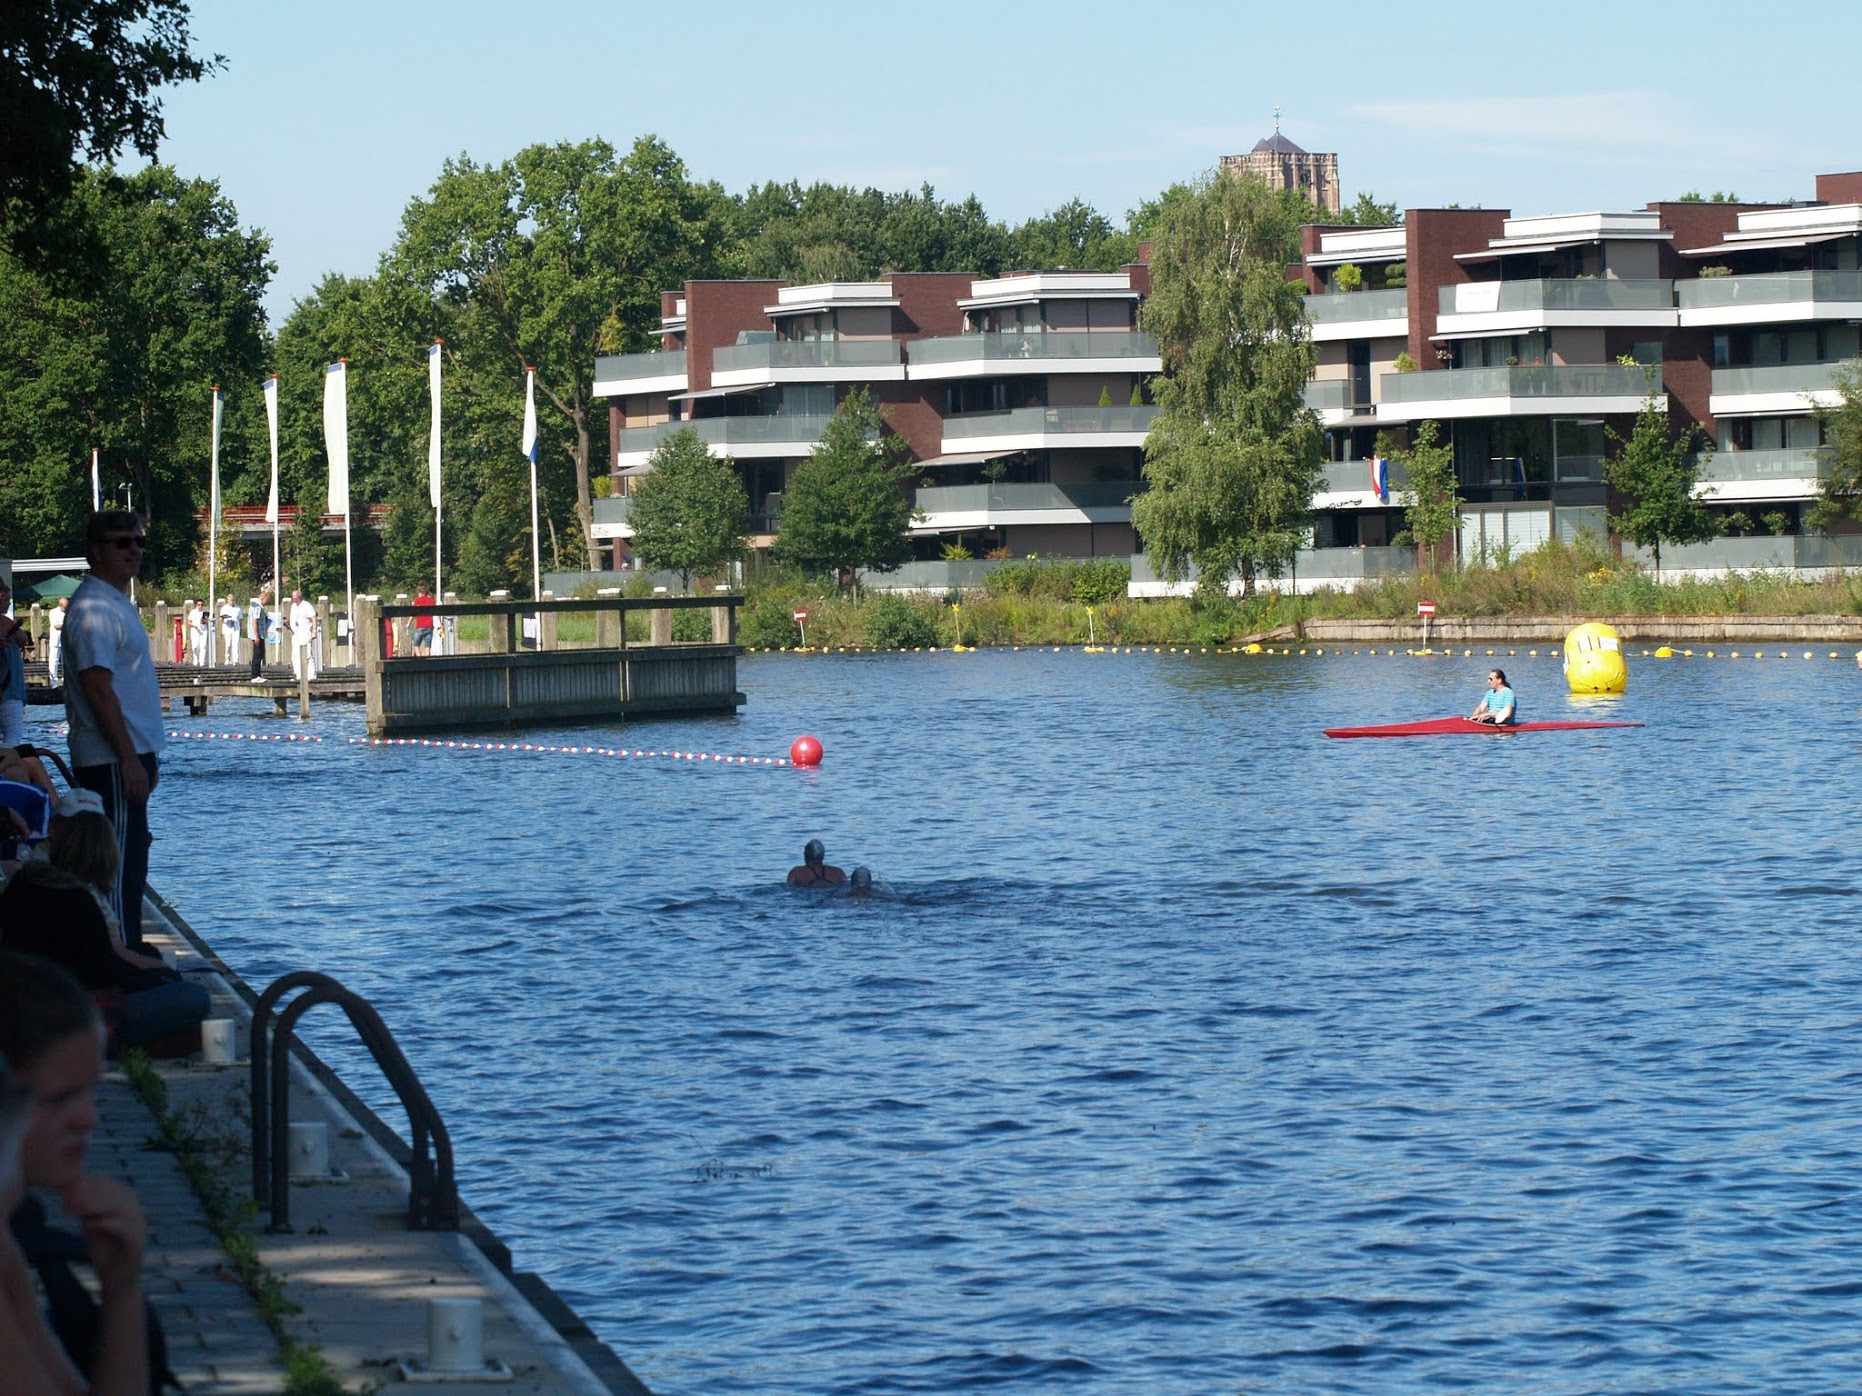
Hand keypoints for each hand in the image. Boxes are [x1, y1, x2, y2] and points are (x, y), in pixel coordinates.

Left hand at [62, 1176, 146, 1294]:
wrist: (117, 1280)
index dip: (85, 1184)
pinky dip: (104, 1223)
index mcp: (125, 1203)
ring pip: (119, 1205)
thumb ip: (86, 1210)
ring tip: (75, 1212)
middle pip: (113, 1191)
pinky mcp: (137, 1242)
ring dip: (94, 1206)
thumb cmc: (105, 1252)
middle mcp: (135, 1210)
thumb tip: (70, 1192)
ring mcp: (139, 1225)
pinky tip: (88, 1226)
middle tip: (67, 1202)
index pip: (107, 1183)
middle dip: (87, 1194)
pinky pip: (123, 1226)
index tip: (64, 1194)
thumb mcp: (92, 1226)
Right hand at [119, 759, 150, 802]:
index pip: (147, 791)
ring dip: (132, 798)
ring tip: (131, 802)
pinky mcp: (127, 778)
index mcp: (146, 779)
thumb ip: (146, 780)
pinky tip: (125, 796)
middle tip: (137, 804)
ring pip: (134, 791)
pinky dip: (126, 793)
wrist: (130, 758)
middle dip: (139, 799)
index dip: (145, 797)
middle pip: (141, 793)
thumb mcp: (144, 773)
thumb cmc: (137, 766)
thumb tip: (148, 789)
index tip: (144, 802)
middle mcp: (141, 780)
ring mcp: (134, 779)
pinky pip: (127, 788)